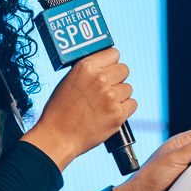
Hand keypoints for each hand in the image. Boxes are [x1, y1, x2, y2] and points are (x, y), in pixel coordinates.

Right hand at [21, 50, 136, 169]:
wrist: (57, 137)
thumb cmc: (59, 111)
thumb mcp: (69, 81)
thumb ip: (88, 72)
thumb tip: (106, 67)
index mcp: (86, 67)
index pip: (114, 54)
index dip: (111, 64)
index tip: (107, 71)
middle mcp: (100, 79)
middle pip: (124, 70)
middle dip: (117, 79)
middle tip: (106, 91)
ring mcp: (111, 97)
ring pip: (128, 88)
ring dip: (120, 96)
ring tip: (104, 105)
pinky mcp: (118, 114)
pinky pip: (132, 104)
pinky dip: (124, 109)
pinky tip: (111, 113)